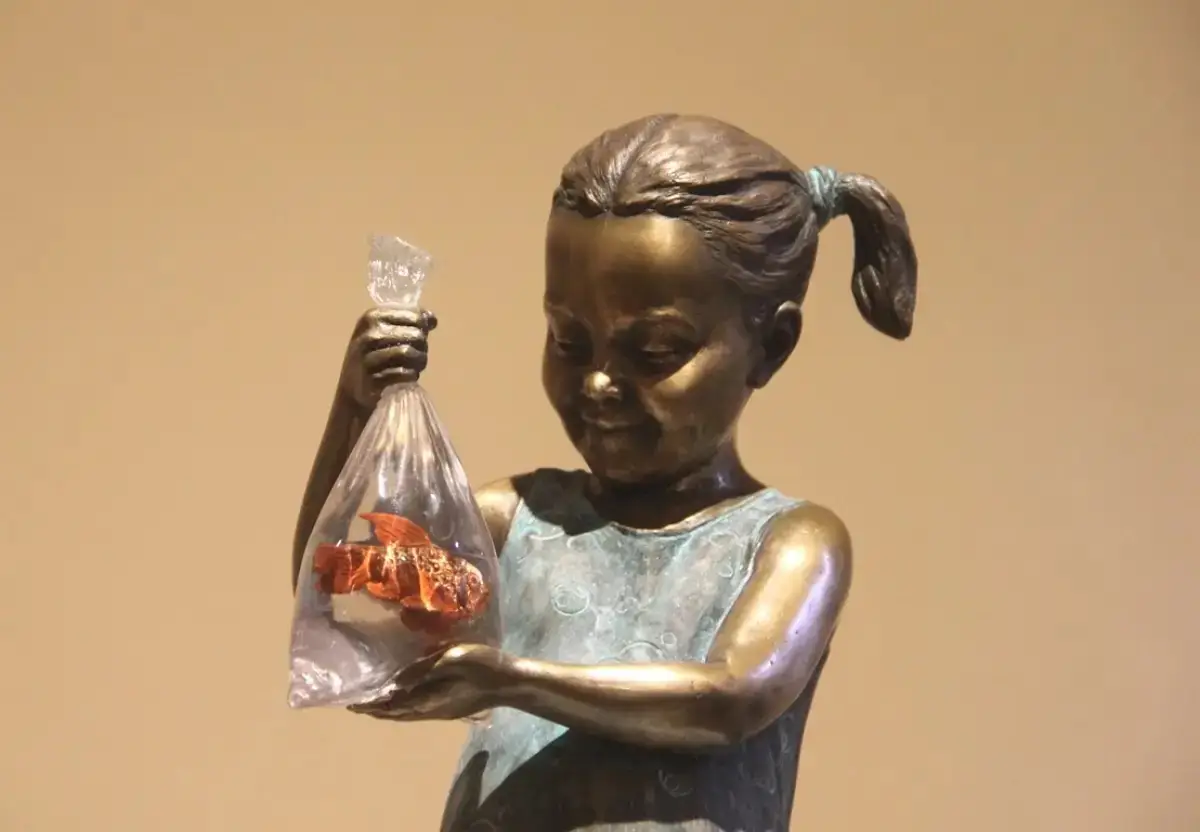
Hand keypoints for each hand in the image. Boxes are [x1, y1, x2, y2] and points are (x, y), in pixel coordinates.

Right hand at [339, 307, 437, 409]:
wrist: (354, 385)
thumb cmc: (376, 353)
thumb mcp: (387, 331)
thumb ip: (411, 321)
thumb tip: (432, 318)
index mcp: (373, 317)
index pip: (415, 316)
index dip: (422, 328)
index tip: (416, 336)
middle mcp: (369, 336)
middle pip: (415, 335)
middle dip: (422, 346)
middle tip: (418, 354)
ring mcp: (368, 358)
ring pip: (409, 353)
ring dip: (419, 361)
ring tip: (416, 366)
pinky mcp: (373, 380)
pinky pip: (404, 373)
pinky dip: (412, 376)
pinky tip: (408, 377)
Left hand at [349, 643, 511, 721]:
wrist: (509, 682)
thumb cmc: (483, 666)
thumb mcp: (454, 658)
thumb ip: (425, 668)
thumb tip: (397, 679)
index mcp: (431, 700)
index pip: (394, 706)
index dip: (373, 706)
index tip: (352, 704)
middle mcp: (432, 710)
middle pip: (398, 714)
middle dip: (377, 710)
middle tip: (355, 705)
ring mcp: (442, 710)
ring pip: (408, 713)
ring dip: (389, 709)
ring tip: (372, 702)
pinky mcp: (450, 705)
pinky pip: (418, 708)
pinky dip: (403, 705)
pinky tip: (402, 697)